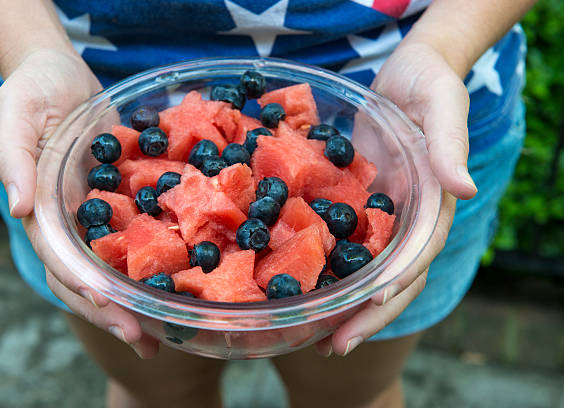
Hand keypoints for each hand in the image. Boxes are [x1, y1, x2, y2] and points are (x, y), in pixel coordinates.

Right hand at [0, 49, 157, 358]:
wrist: (62, 73)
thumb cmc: (32, 91)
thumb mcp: (15, 117)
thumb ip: (13, 160)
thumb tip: (17, 209)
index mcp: (45, 213)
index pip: (62, 262)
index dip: (85, 290)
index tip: (113, 314)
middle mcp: (74, 223)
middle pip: (92, 278)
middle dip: (118, 312)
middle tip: (150, 343)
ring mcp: (101, 214)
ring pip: (119, 264)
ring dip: (141, 297)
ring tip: (171, 330)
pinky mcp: (126, 198)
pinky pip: (143, 230)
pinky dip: (160, 256)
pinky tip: (188, 276)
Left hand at [316, 41, 476, 356]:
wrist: (407, 72)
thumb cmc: (431, 84)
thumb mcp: (443, 106)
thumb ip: (450, 146)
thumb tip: (467, 190)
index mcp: (431, 206)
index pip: (417, 256)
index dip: (395, 285)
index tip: (368, 309)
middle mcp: (406, 221)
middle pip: (390, 279)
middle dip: (365, 315)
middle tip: (333, 347)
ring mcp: (381, 216)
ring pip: (365, 271)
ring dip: (344, 305)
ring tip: (314, 336)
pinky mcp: (357, 204)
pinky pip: (343, 243)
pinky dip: (327, 269)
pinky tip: (301, 287)